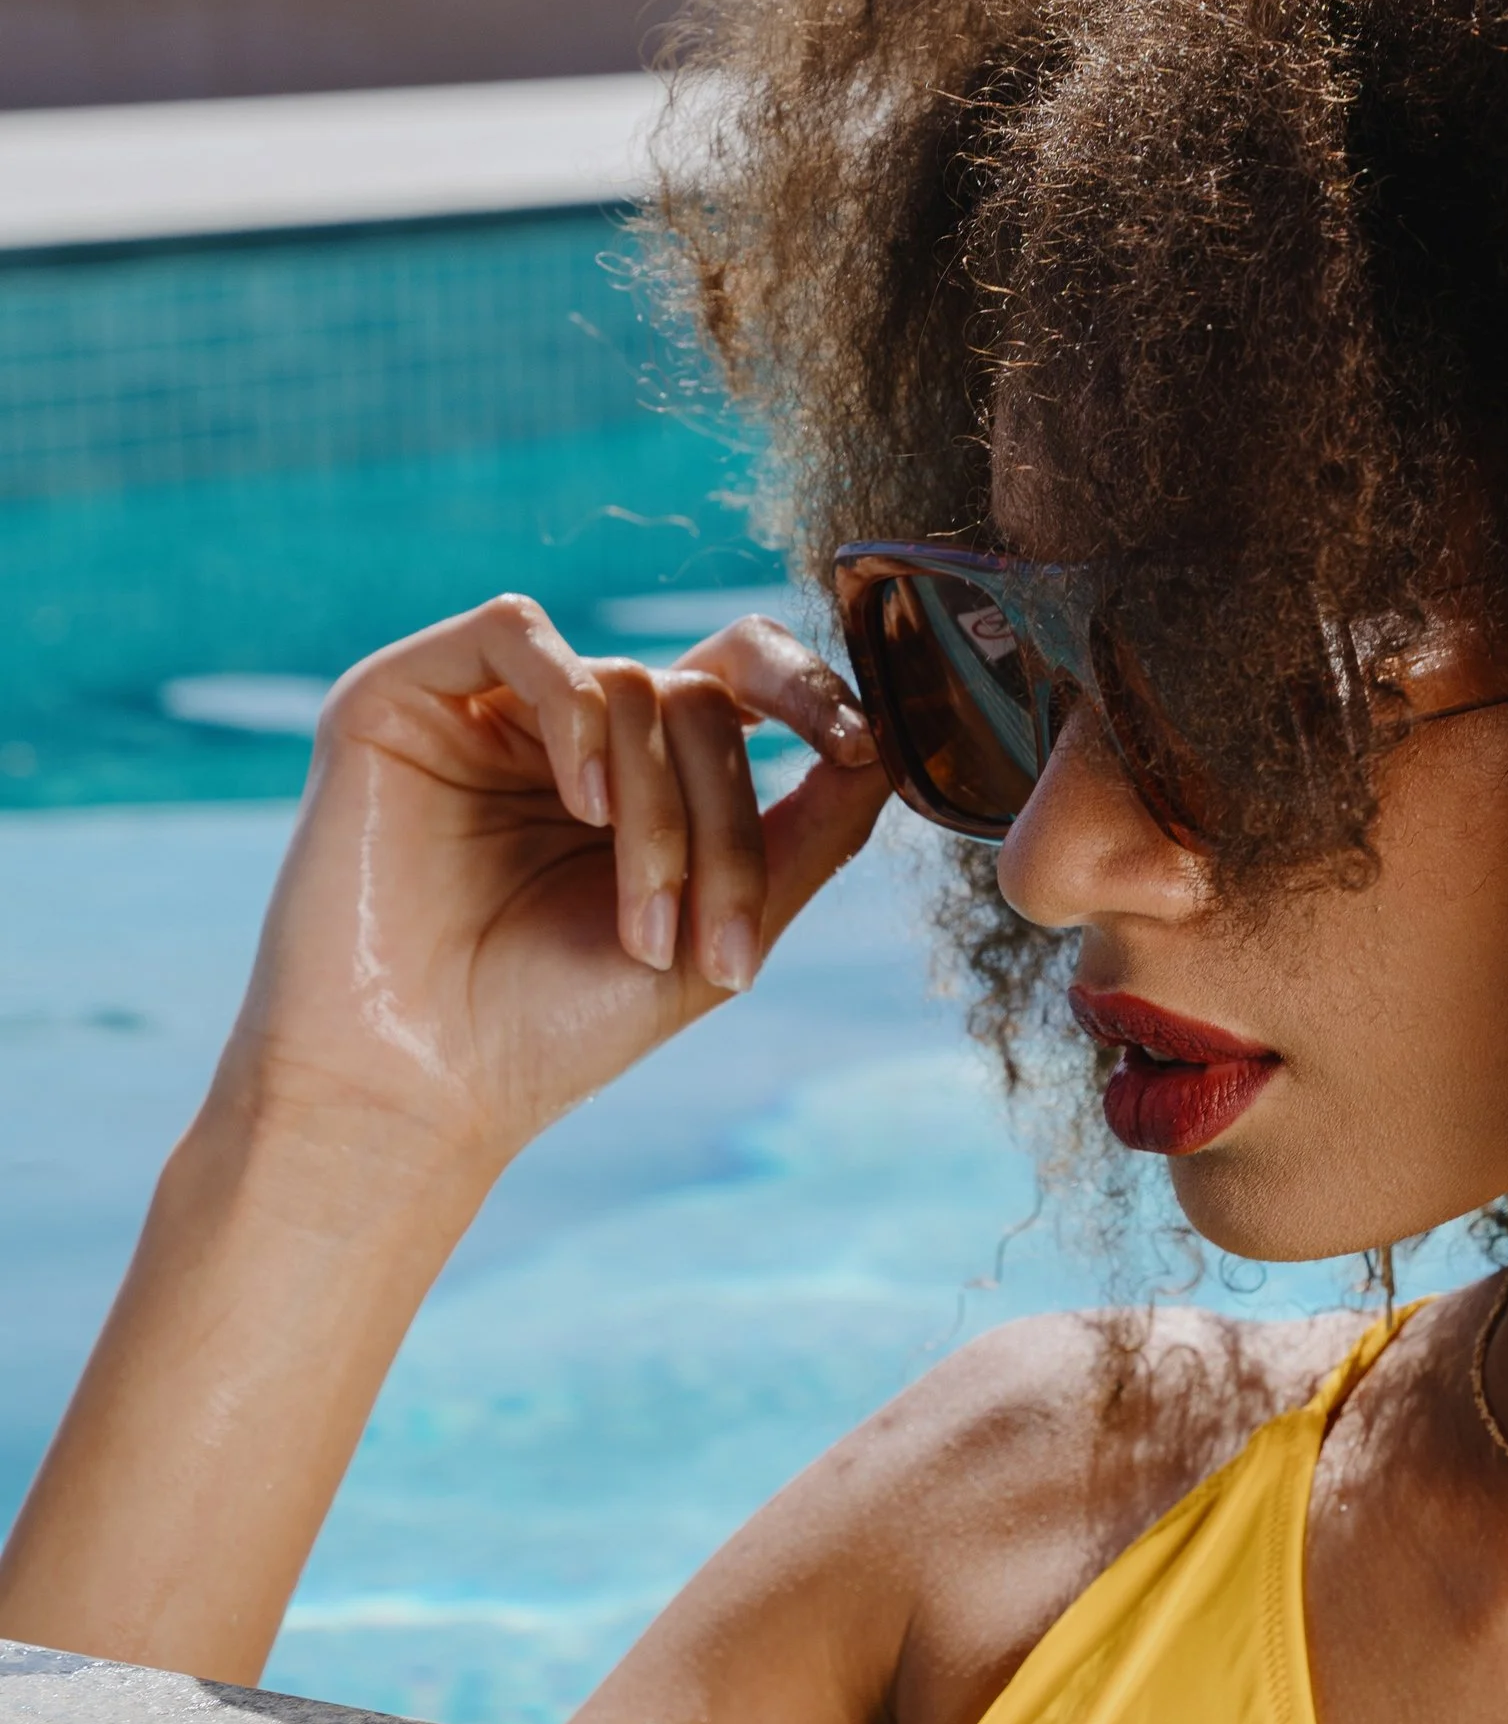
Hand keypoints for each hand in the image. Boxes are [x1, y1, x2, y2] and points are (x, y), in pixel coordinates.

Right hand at [215, 595, 888, 1185]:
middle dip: (726, 825)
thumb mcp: (717, 938)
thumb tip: (889, 746)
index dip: (812, 693)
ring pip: (627, 683)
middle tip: (709, 949)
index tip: (862, 747)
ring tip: (640, 930)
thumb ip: (806, 836)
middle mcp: (560, 732)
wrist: (417, 1092)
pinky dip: (573, 710)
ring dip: (661, 813)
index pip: (737, 681)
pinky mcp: (401, 694)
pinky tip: (584, 805)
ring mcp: (481, 710)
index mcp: (635, 777)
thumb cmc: (554, 1031)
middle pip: (699, 700)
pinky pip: (518, 631)